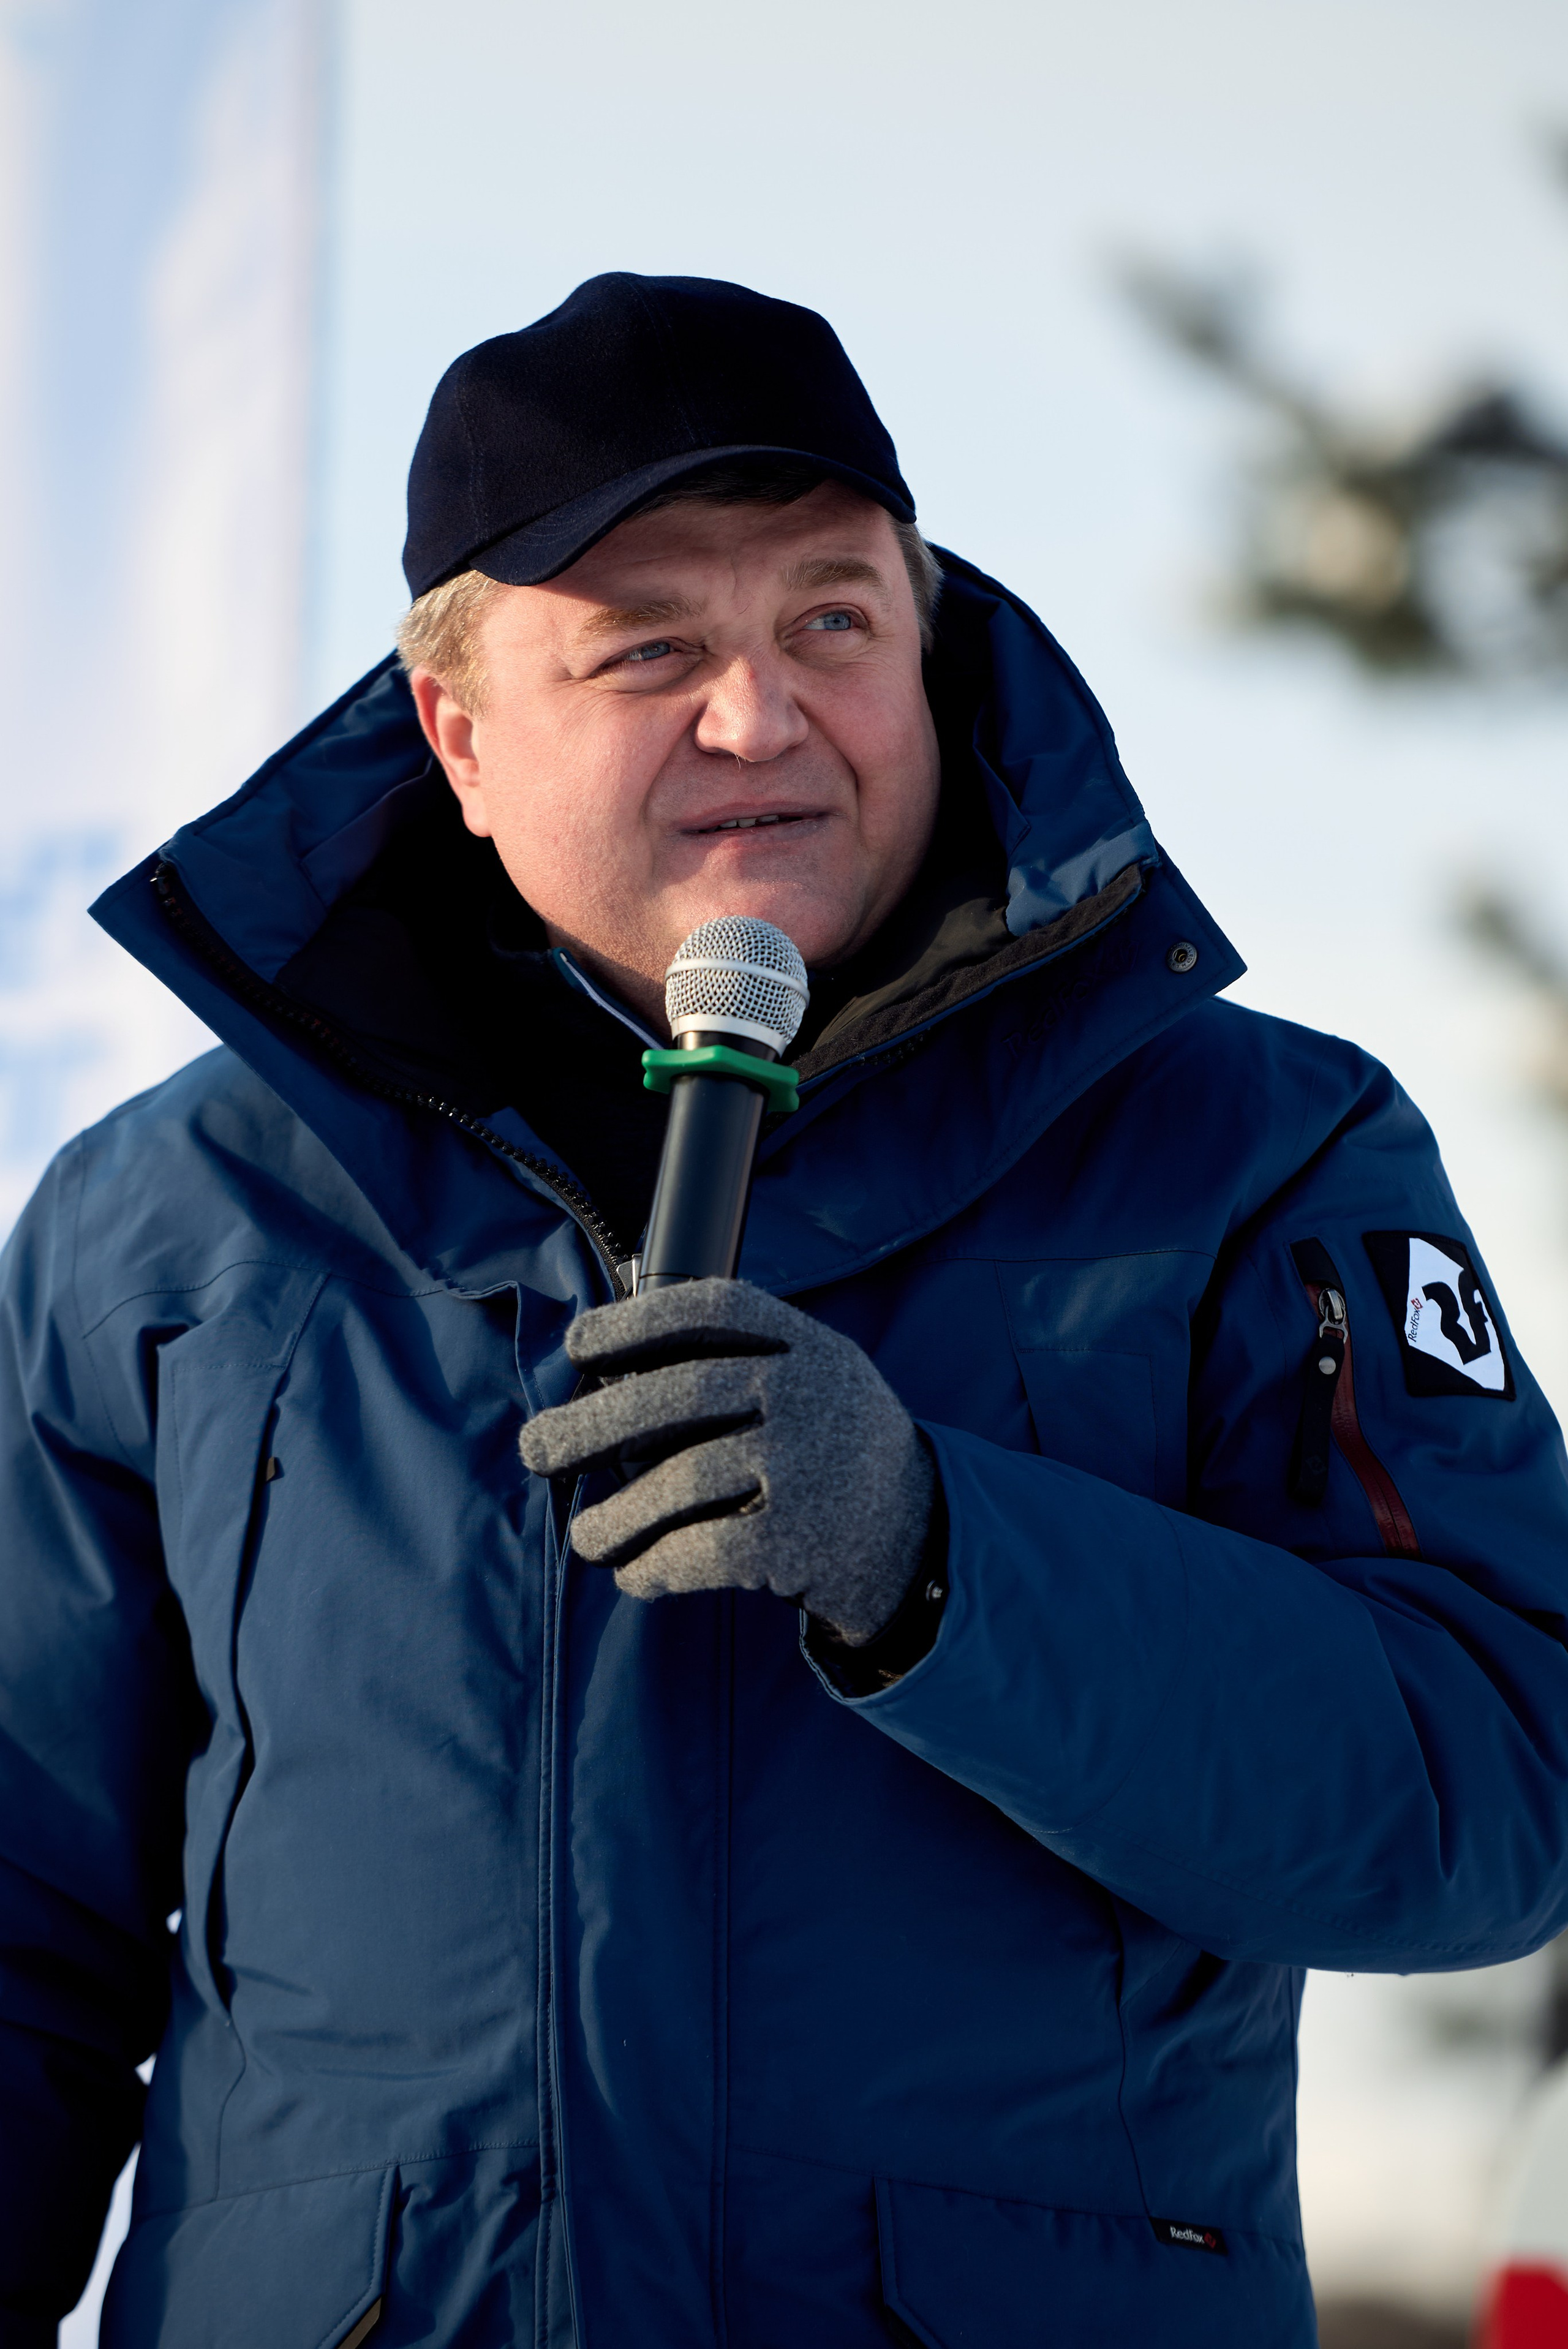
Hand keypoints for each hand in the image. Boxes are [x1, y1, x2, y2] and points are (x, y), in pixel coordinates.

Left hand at [519, 1278, 933, 1644]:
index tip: (576, 1344)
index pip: (710, 1308)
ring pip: (680, 1481)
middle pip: (678, 1394)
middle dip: (590, 1424)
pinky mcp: (798, 1540)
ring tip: (584, 1537)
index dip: (633, 1321)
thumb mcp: (813, 1379)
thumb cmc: (830, 1451)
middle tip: (535, 1448)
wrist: (916, 1539)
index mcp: (807, 1343)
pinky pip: (701, 1550)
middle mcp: (808, 1392)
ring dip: (615, 1516)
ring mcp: (805, 1465)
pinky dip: (654, 1567)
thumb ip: (738, 1363)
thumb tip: (602, 1380)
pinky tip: (634, 1574)